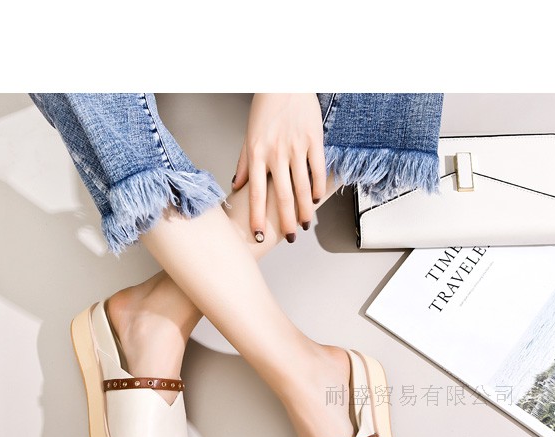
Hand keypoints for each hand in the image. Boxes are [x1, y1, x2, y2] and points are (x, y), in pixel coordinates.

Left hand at [232, 94, 326, 241]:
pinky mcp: (314, 139)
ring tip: (304, 224)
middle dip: (285, 221)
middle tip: (290, 238)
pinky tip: (316, 200)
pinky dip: (317, 186)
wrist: (286, 80)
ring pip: (302, 187)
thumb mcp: (249, 135)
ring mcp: (296, 147)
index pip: (256, 193)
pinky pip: (317, 169)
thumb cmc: (266, 108)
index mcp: (257, 153)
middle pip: (282, 196)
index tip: (258, 235)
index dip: (257, 217)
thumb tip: (237, 185)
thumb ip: (244, 162)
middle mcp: (276, 153)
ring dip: (304, 210)